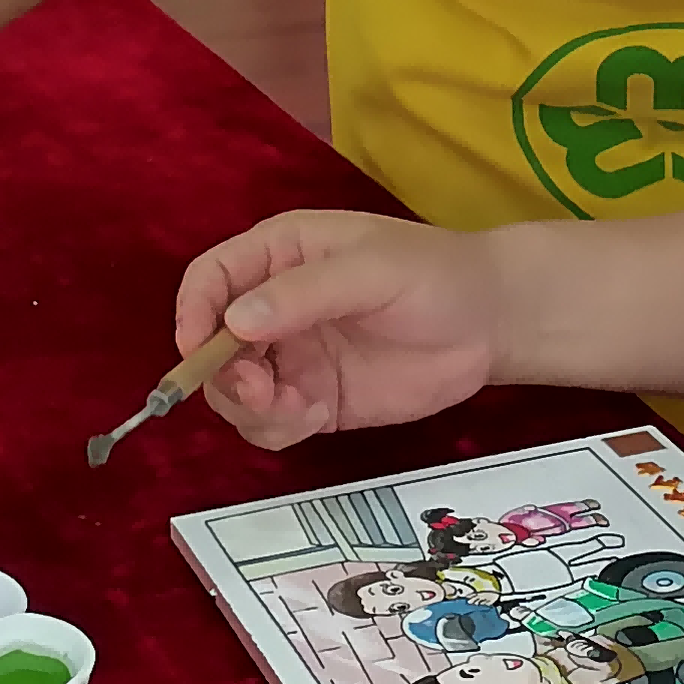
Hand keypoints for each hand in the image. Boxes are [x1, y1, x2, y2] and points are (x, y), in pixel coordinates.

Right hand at [175, 212, 507, 450]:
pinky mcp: (313, 401)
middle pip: (211, 345)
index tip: (197, 351)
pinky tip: (316, 415)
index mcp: (279, 255)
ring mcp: (292, 358)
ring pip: (234, 392)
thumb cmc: (434, 275)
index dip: (193, 313)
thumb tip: (235, 321)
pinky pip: (269, 423)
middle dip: (223, 374)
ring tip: (301, 406)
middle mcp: (273, 308)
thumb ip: (304, 293)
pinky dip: (277, 428)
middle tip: (261, 390)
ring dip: (250, 407)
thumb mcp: (372, 270)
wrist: (491, 324)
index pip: (210, 279)